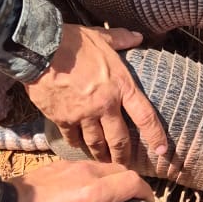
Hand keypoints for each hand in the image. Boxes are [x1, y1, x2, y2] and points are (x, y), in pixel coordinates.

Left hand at [0, 160, 153, 201]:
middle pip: (119, 170)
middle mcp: (85, 173)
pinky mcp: (50, 167)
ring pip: (99, 166)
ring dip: (109, 180)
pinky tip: (80, 197)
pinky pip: (80, 167)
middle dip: (130, 186)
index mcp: (95, 193)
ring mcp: (66, 166)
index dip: (146, 194)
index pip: (133, 183)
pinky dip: (89, 178)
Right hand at [24, 23, 170, 165]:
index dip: (155, 135)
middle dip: (123, 155)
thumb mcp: (102, 36)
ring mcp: (83, 115)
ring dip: (102, 155)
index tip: (161, 150)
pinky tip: (78, 147)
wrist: (41, 49)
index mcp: (121, 86)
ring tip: (104, 162)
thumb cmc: (74, 41)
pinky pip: (73, 138)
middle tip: (126, 165)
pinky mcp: (63, 119)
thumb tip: (137, 36)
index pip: (145, 115)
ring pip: (96, 143)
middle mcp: (105, 105)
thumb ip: (121, 39)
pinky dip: (76, 144)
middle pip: (119, 139)